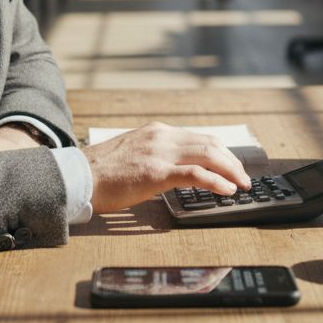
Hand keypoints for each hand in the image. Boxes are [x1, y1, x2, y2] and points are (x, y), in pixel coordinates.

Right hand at [82, 122, 251, 212]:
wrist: (77, 177)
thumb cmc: (101, 173)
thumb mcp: (132, 154)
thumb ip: (154, 156)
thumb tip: (173, 170)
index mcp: (156, 132)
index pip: (199, 137)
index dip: (222, 152)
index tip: (232, 165)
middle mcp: (161, 137)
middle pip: (210, 143)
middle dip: (232, 161)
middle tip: (244, 177)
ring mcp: (159, 153)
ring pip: (208, 155)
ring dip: (231, 170)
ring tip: (242, 184)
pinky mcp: (156, 172)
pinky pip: (195, 174)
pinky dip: (216, 181)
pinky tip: (227, 190)